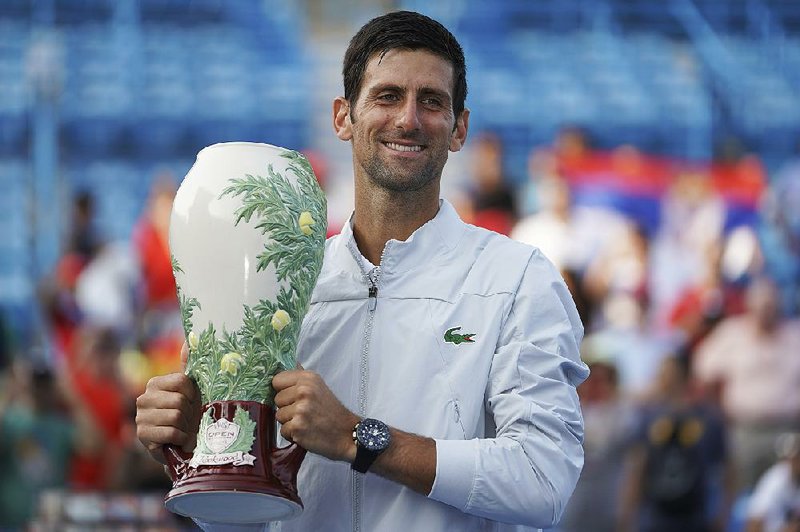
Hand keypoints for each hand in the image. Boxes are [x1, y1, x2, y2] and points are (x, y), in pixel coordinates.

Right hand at [135, 343, 200, 463]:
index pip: (183, 381)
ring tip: (183, 431)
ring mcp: (140, 417)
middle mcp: (143, 398)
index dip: (194, 395)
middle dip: (190, 414)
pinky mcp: (142, 435)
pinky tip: (178, 441)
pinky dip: (181, 439)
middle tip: (187, 421)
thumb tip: (188, 341)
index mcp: (155, 384)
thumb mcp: (190, 390)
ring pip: (176, 416)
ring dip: (186, 428)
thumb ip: (188, 365)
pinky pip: (171, 432)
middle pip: (180, 401)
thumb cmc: (187, 416)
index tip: (193, 403)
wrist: (178, 447)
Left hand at [273, 368, 358, 462]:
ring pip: (278, 415)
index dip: (282, 390)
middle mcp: (304, 391)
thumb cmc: (332, 412)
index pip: (277, 380)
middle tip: (304, 412)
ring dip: (289, 422)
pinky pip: (283, 431)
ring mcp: (300, 409)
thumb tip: (287, 366)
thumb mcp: (319, 387)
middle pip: (276, 399)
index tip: (292, 397)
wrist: (347, 433)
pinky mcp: (297, 426)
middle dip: (287, 408)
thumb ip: (301, 379)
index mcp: (308, 378)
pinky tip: (306, 431)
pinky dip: (292, 434)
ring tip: (306, 422)